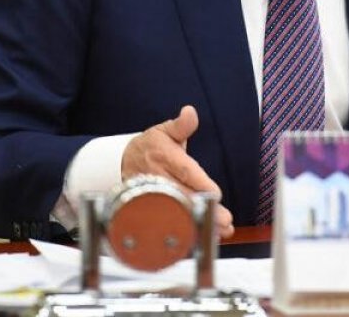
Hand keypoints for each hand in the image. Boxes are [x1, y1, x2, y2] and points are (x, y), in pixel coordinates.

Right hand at [122, 105, 233, 237]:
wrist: (124, 160)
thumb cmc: (151, 146)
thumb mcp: (165, 130)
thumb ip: (181, 125)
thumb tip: (190, 112)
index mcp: (164, 156)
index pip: (184, 170)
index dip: (199, 183)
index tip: (216, 193)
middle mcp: (157, 177)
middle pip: (183, 196)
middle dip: (204, 210)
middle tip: (225, 221)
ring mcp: (152, 194)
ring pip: (177, 212)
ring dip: (199, 224)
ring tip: (220, 232)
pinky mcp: (149, 207)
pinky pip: (168, 221)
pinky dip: (186, 230)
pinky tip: (203, 236)